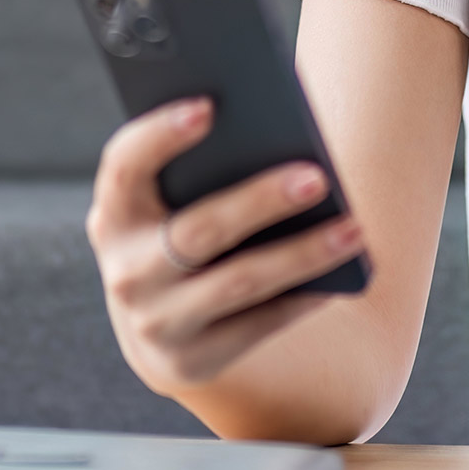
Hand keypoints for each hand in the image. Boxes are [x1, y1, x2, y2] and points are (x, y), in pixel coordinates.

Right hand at [84, 97, 366, 395]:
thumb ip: (205, 171)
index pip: (123, 167)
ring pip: (239, 282)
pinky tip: (344, 274)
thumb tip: (283, 140)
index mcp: (115, 216)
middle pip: (198, 231)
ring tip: (353, 229)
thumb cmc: (184, 234)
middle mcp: (126, 272)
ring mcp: (155, 322)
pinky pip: (259, 325)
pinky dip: (304, 297)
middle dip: (259, 202)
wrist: (163, 328)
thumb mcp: (175, 205)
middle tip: (316, 177)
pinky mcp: (191, 361)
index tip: (208, 107)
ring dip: (302, 254)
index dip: (159, 136)